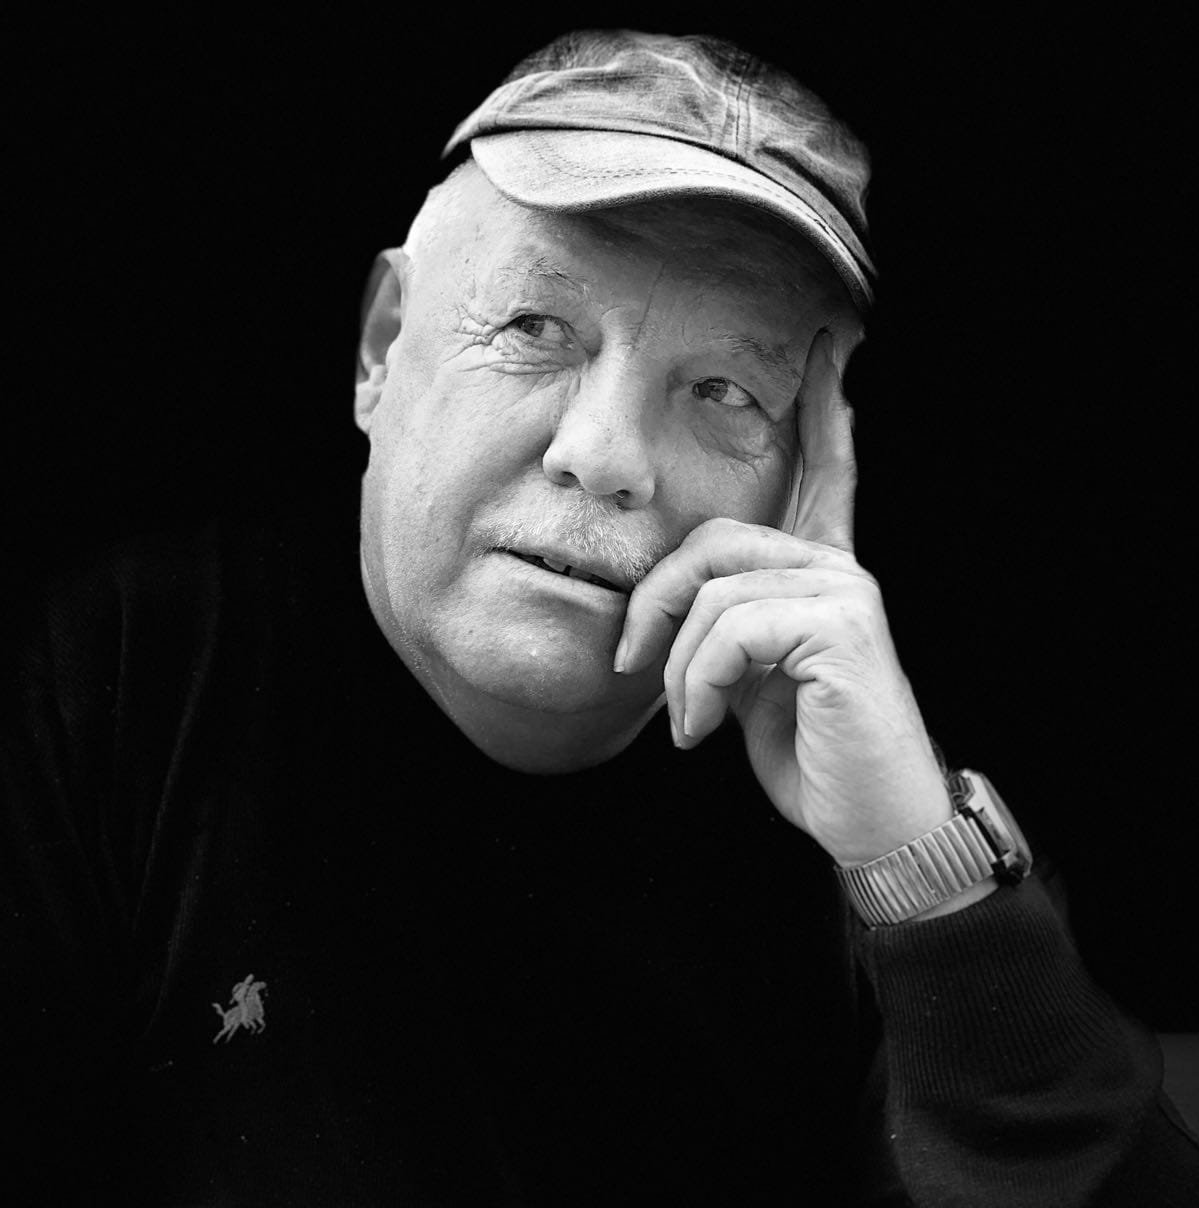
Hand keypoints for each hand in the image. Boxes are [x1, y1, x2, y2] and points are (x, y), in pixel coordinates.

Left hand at [614, 330, 952, 867]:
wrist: (870, 822)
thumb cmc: (811, 755)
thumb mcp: (747, 685)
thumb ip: (721, 632)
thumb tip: (669, 612)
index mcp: (820, 576)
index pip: (824, 476)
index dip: (827, 415)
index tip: (834, 348)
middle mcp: (839, 569)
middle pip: (716, 540)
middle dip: (655, 599)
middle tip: (629, 660)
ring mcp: (846, 593)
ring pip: (714, 591)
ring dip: (676, 665)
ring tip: (683, 719)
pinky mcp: (842, 627)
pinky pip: (730, 630)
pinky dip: (696, 684)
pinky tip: (701, 729)